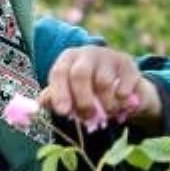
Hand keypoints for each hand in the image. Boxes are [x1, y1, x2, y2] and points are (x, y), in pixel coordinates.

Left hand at [38, 47, 161, 129]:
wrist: (122, 88)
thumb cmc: (88, 90)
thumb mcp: (70, 93)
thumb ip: (54, 98)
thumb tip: (40, 104)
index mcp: (68, 59)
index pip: (59, 72)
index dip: (60, 93)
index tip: (63, 112)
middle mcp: (87, 53)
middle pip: (80, 74)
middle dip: (82, 100)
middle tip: (87, 117)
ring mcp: (109, 56)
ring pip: (103, 83)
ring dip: (105, 105)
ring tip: (107, 113)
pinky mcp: (129, 64)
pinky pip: (123, 87)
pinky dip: (121, 102)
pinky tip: (121, 104)